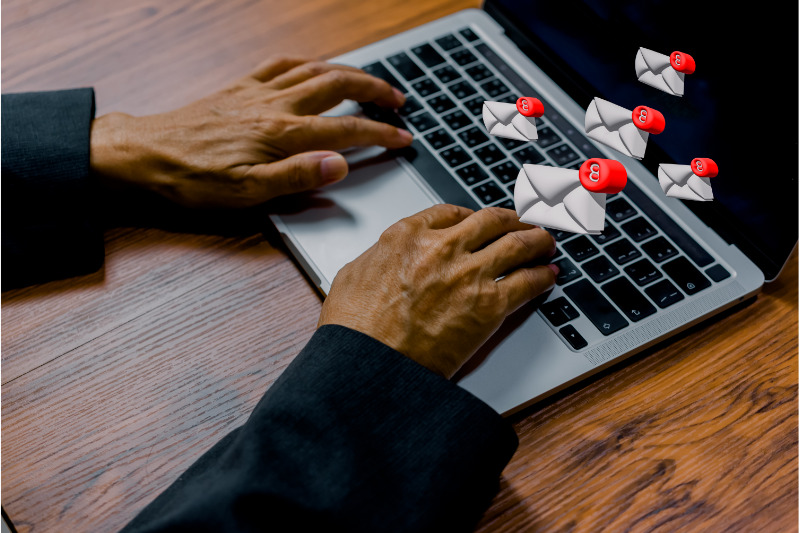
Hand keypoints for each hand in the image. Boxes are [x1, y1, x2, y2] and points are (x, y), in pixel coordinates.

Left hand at [90, 56, 410, 207]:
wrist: (146, 153)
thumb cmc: (193, 177)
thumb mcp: (246, 193)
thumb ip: (297, 177)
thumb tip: (339, 166)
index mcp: (282, 134)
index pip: (346, 131)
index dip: (380, 133)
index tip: (403, 137)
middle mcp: (275, 106)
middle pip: (338, 87)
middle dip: (375, 91)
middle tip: (399, 100)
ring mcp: (258, 92)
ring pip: (316, 70)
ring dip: (350, 73)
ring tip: (372, 81)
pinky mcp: (242, 87)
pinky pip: (283, 64)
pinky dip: (309, 62)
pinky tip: (317, 66)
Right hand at [318, 205, 558, 377]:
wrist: (370, 363)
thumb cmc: (355, 328)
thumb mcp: (354, 274)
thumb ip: (380, 257)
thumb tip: (388, 258)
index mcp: (407, 235)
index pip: (452, 213)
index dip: (473, 216)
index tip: (482, 222)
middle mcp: (442, 247)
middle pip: (492, 221)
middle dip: (512, 221)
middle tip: (523, 225)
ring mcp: (468, 273)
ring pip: (517, 244)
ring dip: (537, 241)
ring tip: (546, 244)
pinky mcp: (488, 305)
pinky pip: (527, 282)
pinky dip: (542, 277)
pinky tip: (548, 276)